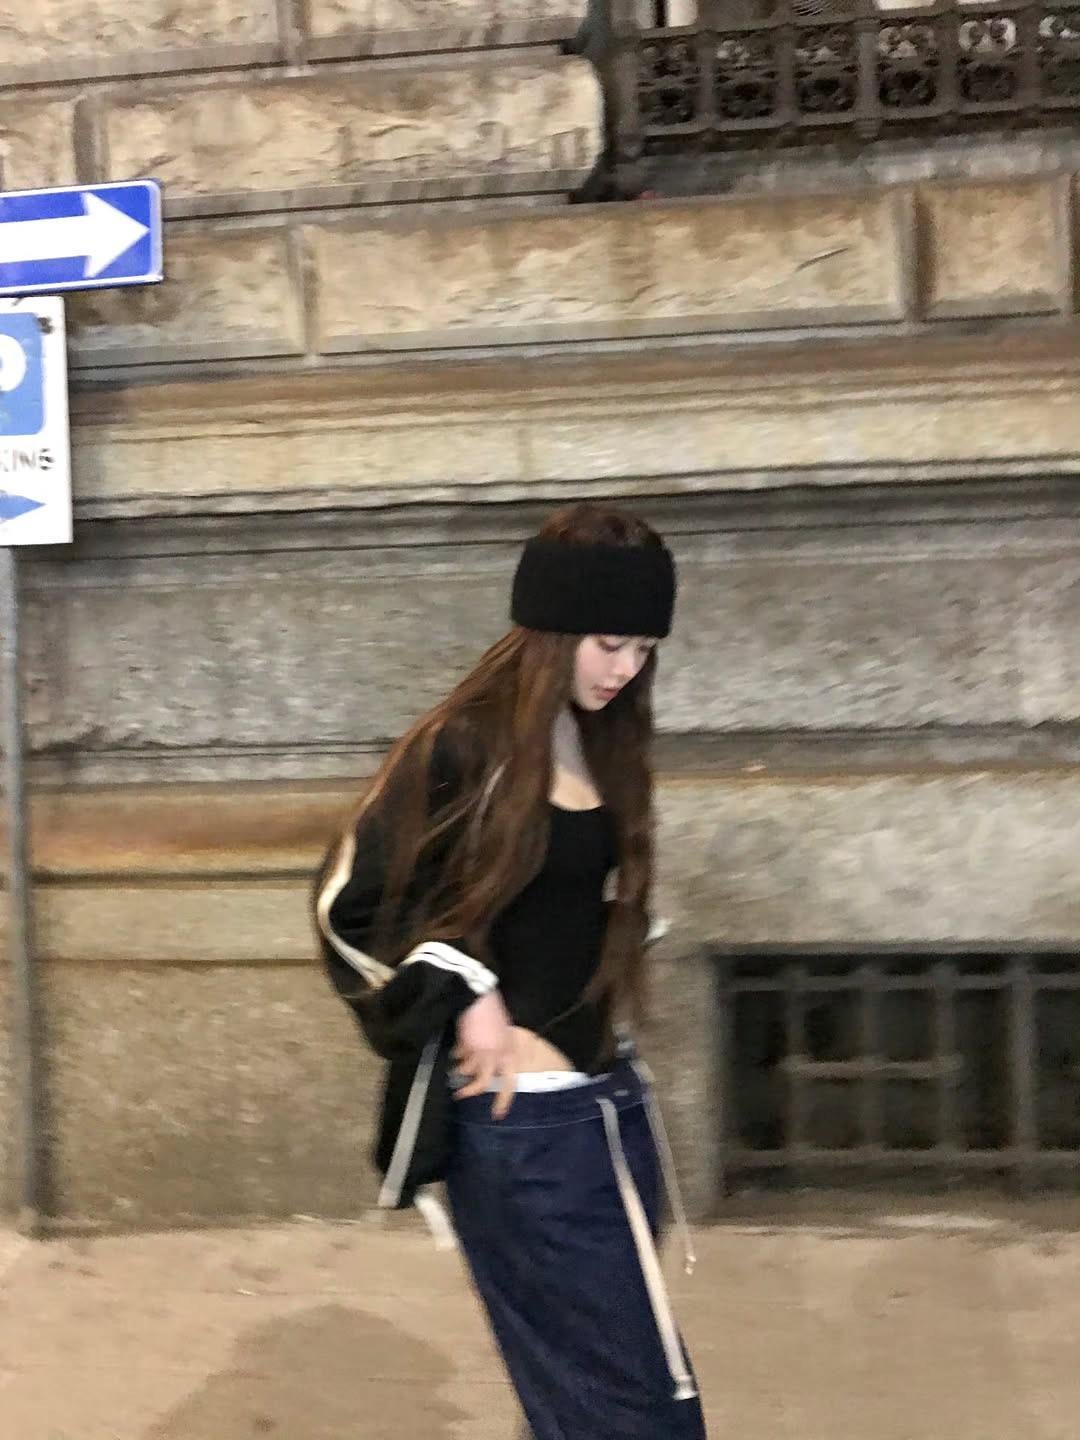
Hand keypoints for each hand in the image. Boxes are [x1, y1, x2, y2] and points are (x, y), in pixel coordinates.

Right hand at [453, 989, 515, 1119]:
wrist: (478, 997)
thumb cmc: (493, 1012)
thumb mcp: (504, 1032)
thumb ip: (501, 1049)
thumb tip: (495, 1062)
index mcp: (510, 1052)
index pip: (510, 1082)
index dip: (503, 1100)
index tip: (497, 1114)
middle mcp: (498, 1055)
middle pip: (484, 1083)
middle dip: (472, 1092)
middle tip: (460, 1097)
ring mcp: (482, 1052)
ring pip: (466, 1073)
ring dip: (459, 1074)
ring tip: (453, 1074)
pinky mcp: (467, 1047)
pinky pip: (459, 1059)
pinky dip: (456, 1057)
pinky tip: (454, 1053)